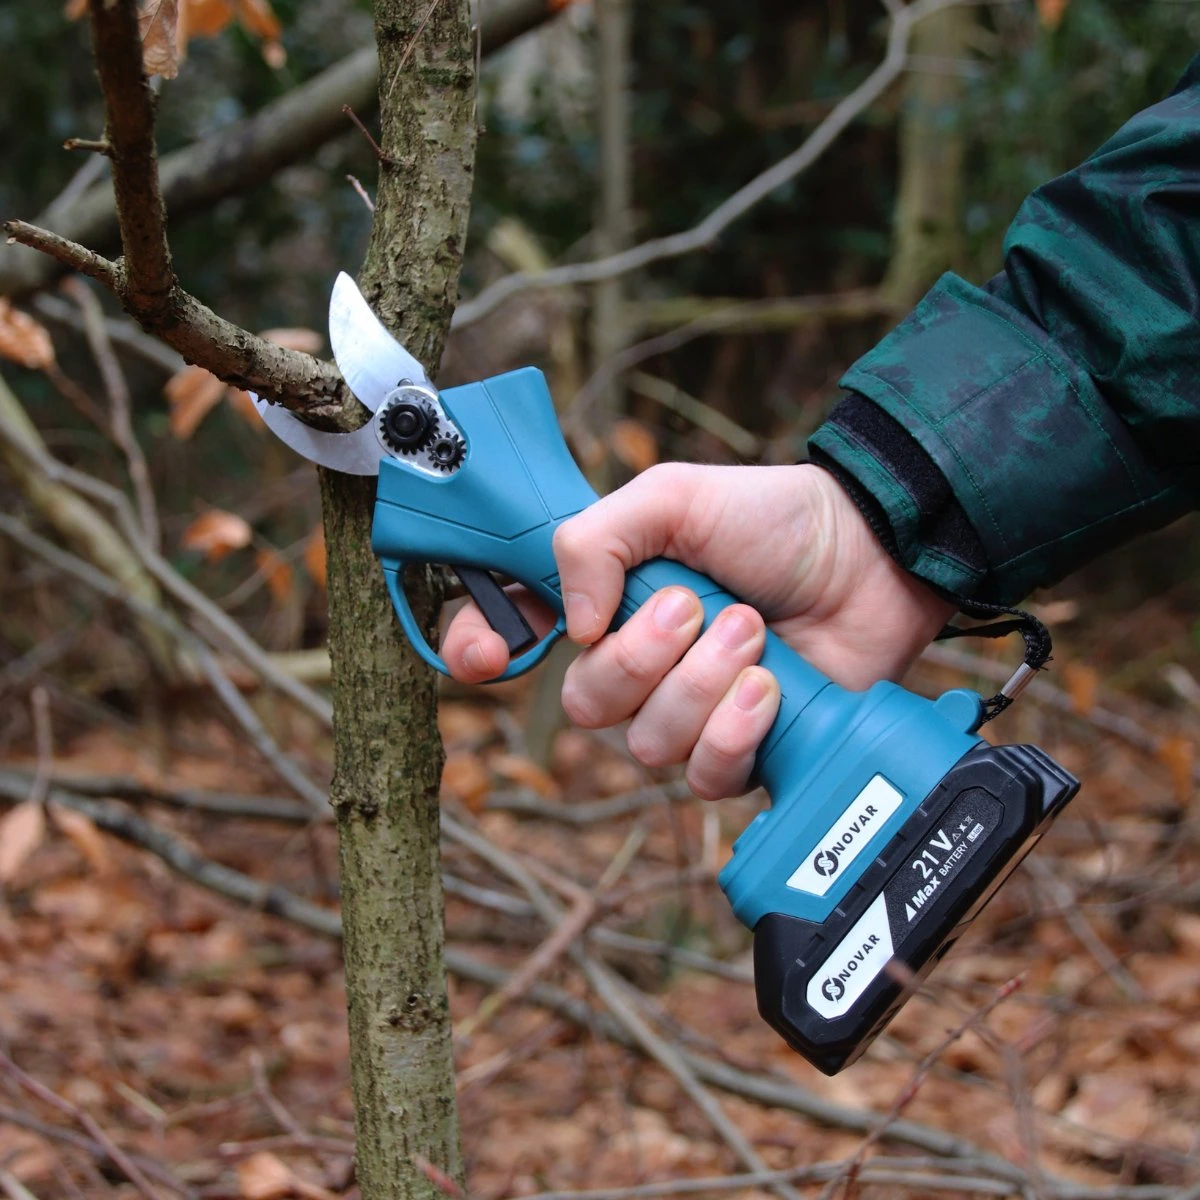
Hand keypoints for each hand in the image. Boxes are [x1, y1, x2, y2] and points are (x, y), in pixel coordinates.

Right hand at [442, 463, 952, 799]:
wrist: (872, 557)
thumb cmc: (772, 520)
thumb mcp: (674, 497)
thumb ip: (597, 538)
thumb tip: (571, 626)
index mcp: (604, 599)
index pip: (514, 636)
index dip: (482, 650)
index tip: (490, 653)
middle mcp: (635, 664)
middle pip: (585, 704)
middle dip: (642, 657)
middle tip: (699, 605)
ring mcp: (687, 713)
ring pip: (645, 743)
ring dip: (701, 684)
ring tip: (753, 633)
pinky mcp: (739, 752)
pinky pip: (703, 776)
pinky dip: (735, 730)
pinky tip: (770, 689)